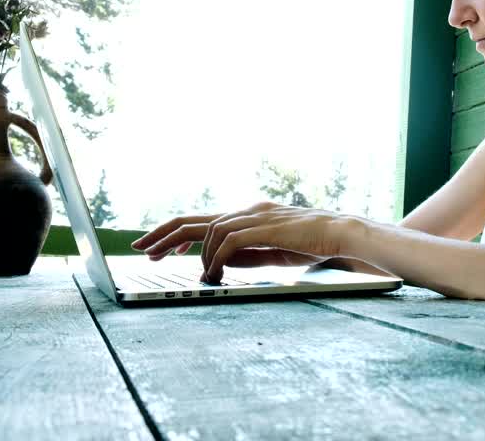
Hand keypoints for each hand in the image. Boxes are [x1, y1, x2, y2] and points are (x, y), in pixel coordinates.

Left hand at [130, 201, 360, 283]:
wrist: (343, 233)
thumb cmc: (313, 244)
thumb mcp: (271, 251)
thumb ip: (246, 254)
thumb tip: (219, 263)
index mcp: (248, 214)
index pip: (203, 220)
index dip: (175, 233)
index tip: (155, 247)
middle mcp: (248, 210)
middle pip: (195, 219)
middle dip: (163, 234)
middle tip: (140, 249)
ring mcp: (256, 216)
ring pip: (211, 230)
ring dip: (198, 255)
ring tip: (196, 274)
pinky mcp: (266, 226)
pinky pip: (230, 241)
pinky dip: (217, 258)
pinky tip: (214, 273)